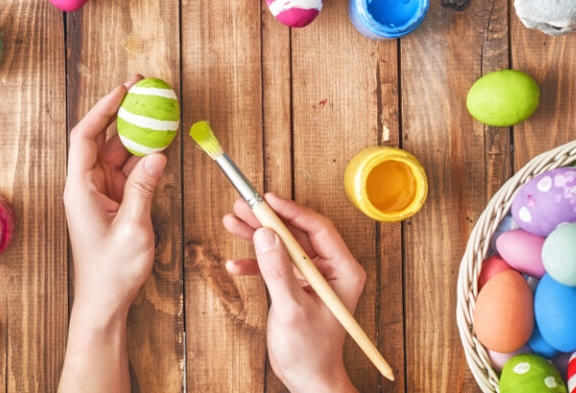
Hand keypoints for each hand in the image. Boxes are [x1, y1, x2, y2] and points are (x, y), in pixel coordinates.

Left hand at [64, 76, 165, 319]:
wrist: (104, 301)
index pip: (85, 136)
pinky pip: (128, 170)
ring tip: (158, 109)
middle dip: (122, 111)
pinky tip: (160, 141)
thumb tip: (156, 155)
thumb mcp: (134, 228)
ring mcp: (101, 192)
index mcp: (81, 188)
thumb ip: (144, 189)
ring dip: (136, 132)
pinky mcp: (114, 201)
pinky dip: (143, 155)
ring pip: (117, 152)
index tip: (122, 90)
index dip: (102, 109)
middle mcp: (87, 185)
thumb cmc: (112, 271)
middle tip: (142, 88)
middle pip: (102, 137)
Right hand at [223, 194, 364, 392]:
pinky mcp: (296, 284)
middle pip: (296, 232)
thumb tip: (265, 235)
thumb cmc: (310, 351)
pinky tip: (234, 264)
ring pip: (282, 244)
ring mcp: (312, 276)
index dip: (291, 211)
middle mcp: (330, 269)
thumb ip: (277, 271)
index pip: (318, 228)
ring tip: (232, 221)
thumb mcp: (291, 309)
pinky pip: (274, 263)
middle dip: (267, 220)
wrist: (306, 378)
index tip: (267, 199)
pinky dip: (254, 263)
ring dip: (257, 235)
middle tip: (242, 206)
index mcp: (343, 270)